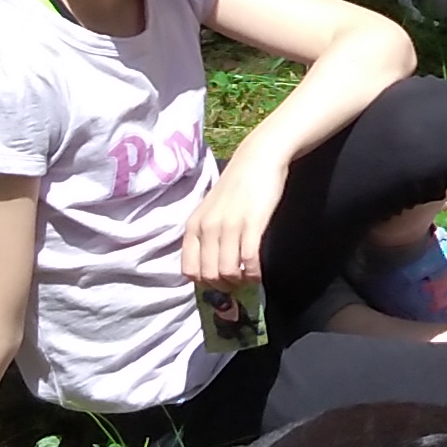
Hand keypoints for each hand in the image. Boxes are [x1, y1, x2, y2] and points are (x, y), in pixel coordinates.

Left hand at [183, 138, 295, 292]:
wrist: (258, 160)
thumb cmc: (236, 186)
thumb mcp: (210, 210)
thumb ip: (206, 236)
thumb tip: (211, 268)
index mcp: (193, 226)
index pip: (189, 270)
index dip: (203, 282)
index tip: (218, 281)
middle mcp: (207, 228)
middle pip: (209, 276)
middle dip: (223, 286)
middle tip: (237, 283)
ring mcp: (228, 226)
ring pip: (227, 272)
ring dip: (239, 282)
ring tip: (247, 277)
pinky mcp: (251, 224)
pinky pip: (249, 261)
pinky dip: (254, 274)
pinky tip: (258, 273)